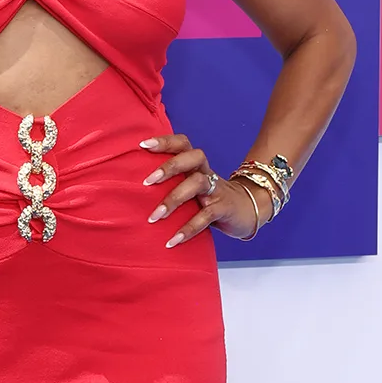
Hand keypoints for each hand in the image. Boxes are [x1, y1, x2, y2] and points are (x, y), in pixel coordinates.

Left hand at [140, 135, 267, 246]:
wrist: (247, 210)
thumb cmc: (210, 198)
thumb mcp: (192, 186)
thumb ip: (172, 183)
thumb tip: (134, 191)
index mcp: (196, 165)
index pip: (183, 144)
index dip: (165, 141)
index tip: (143, 145)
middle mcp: (206, 172)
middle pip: (191, 158)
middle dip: (169, 167)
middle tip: (146, 182)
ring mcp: (216, 189)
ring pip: (196, 184)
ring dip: (173, 199)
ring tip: (154, 217)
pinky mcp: (223, 208)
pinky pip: (205, 216)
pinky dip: (188, 228)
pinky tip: (172, 240)